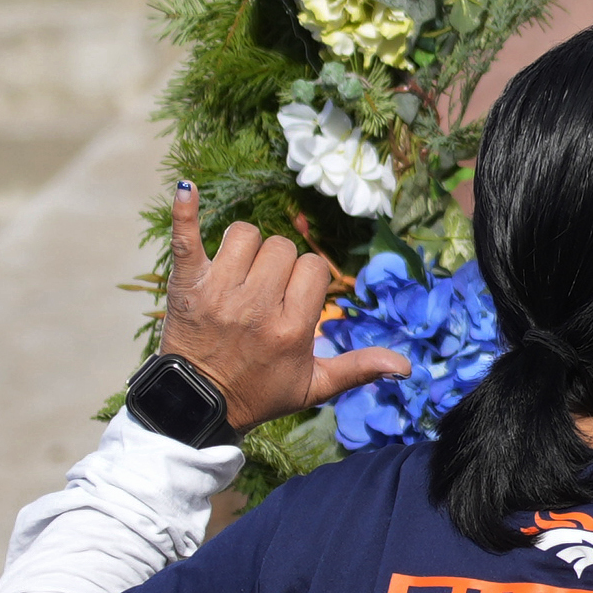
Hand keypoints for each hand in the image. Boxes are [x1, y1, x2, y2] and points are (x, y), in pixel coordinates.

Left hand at [165, 186, 407, 431]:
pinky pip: (186, 238)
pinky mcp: (186, 285)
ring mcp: (218, 293)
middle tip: (265, 292)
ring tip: (240, 273)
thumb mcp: (313, 387)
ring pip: (245, 235)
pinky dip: (186, 211)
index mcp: (291, 329)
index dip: (307, 279)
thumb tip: (406, 366)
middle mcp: (256, 307)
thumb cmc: (258, 393)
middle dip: (279, 264)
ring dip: (247, 248)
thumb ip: (358, 369)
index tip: (293, 299)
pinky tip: (187, 188)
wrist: (197, 403)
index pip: (313, 268)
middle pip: (282, 248)